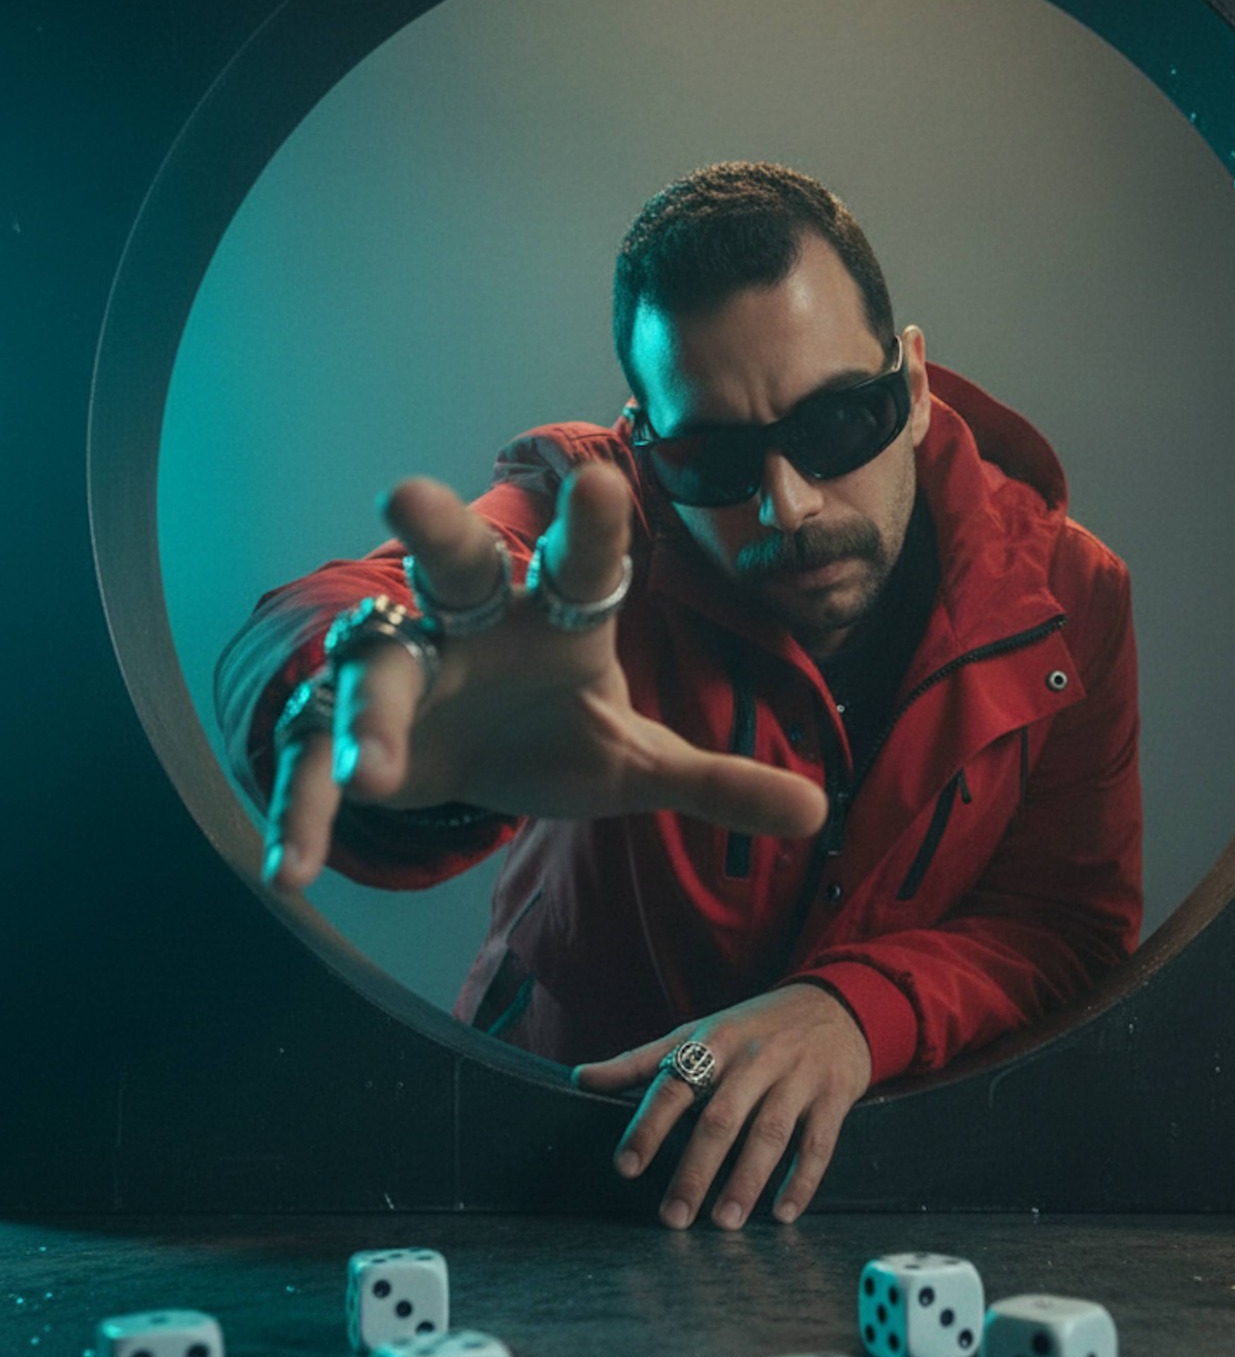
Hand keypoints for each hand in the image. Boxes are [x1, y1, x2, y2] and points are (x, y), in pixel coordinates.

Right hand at [263, 463, 826, 890]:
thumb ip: (718, 783)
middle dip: (438, 529)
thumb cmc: (552, 731)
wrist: (466, 754)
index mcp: (555, 618)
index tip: (604, 484)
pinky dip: (306, 814)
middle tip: (408, 492)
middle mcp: (472, 622)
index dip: (591, 531)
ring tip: (373, 767)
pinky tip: (291, 872)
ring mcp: (405, 671)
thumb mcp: (635, 763)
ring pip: (376, 665)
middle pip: (455, 563)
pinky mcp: (349, 732)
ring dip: (370, 712)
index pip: (582, 567)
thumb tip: (820, 812)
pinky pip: (318, 764)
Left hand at [571, 983, 872, 1228]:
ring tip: (724, 1221)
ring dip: (746, 1181)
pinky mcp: (833, 1095)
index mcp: (715, 1042)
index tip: (627, 1166)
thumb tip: (580, 1077)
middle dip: (695, 1170)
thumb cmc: (755, 1026)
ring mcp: (797, 1077)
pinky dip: (802, 1181)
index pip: (675, 1086)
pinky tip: (783, 1213)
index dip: (648, 1126)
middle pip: (720, 1119)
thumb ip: (641, 1061)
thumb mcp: (699, 1032)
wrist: (837, 1003)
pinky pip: (818, 1143)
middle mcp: (755, 1058)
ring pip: (770, 1134)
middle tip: (674, 1218)